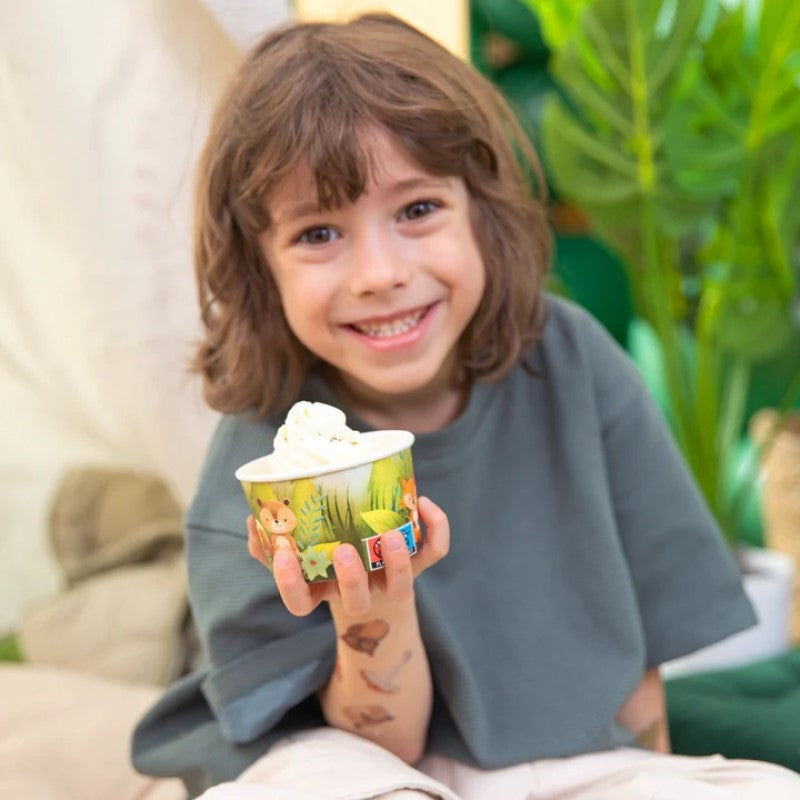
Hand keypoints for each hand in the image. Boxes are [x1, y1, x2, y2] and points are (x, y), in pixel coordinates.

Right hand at [247, 496, 448, 617]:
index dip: (290, 584)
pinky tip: (425, 502)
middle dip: (350, 578)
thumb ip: (269, 543)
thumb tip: (254, 519)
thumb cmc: (326, 559)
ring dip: (397, 562)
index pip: (301, 603)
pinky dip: (437, 528)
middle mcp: (358, 592)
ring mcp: (389, 581)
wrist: (375, 578)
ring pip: (401, 587)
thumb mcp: (295, 555)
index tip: (285, 554)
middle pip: (355, 602)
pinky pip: (433, 552)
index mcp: (323, 590)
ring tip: (389, 534)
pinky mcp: (418, 564)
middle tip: (344, 550)